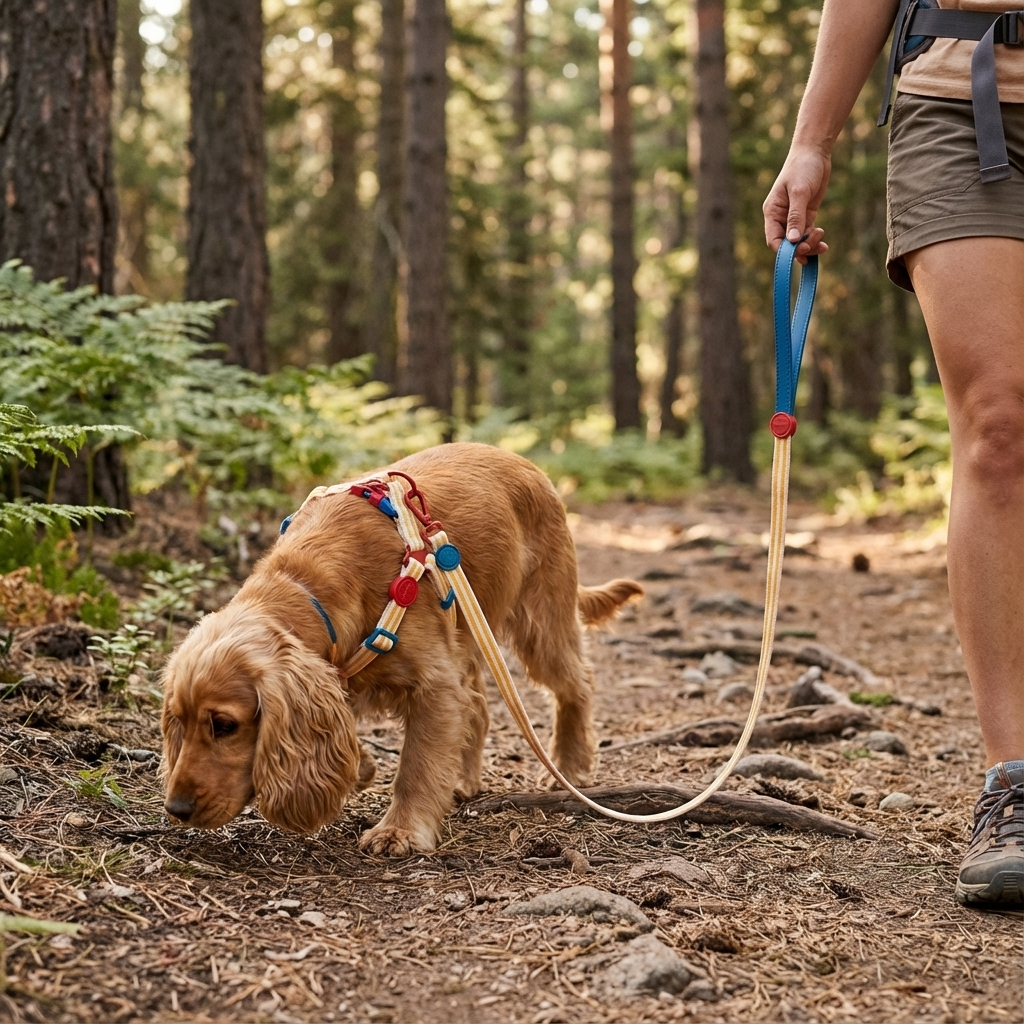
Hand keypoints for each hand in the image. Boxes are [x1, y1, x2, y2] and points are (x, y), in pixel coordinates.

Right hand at [763, 144, 830, 262]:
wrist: (814, 152)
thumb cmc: (802, 168)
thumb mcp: (799, 192)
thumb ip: (796, 217)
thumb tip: (792, 240)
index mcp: (772, 212)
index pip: (773, 240)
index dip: (785, 250)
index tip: (800, 250)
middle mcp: (780, 218)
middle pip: (787, 243)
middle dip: (800, 247)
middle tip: (816, 242)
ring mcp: (793, 217)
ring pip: (798, 241)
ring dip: (809, 245)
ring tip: (823, 243)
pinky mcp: (806, 215)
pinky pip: (807, 234)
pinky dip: (814, 240)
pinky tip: (823, 242)